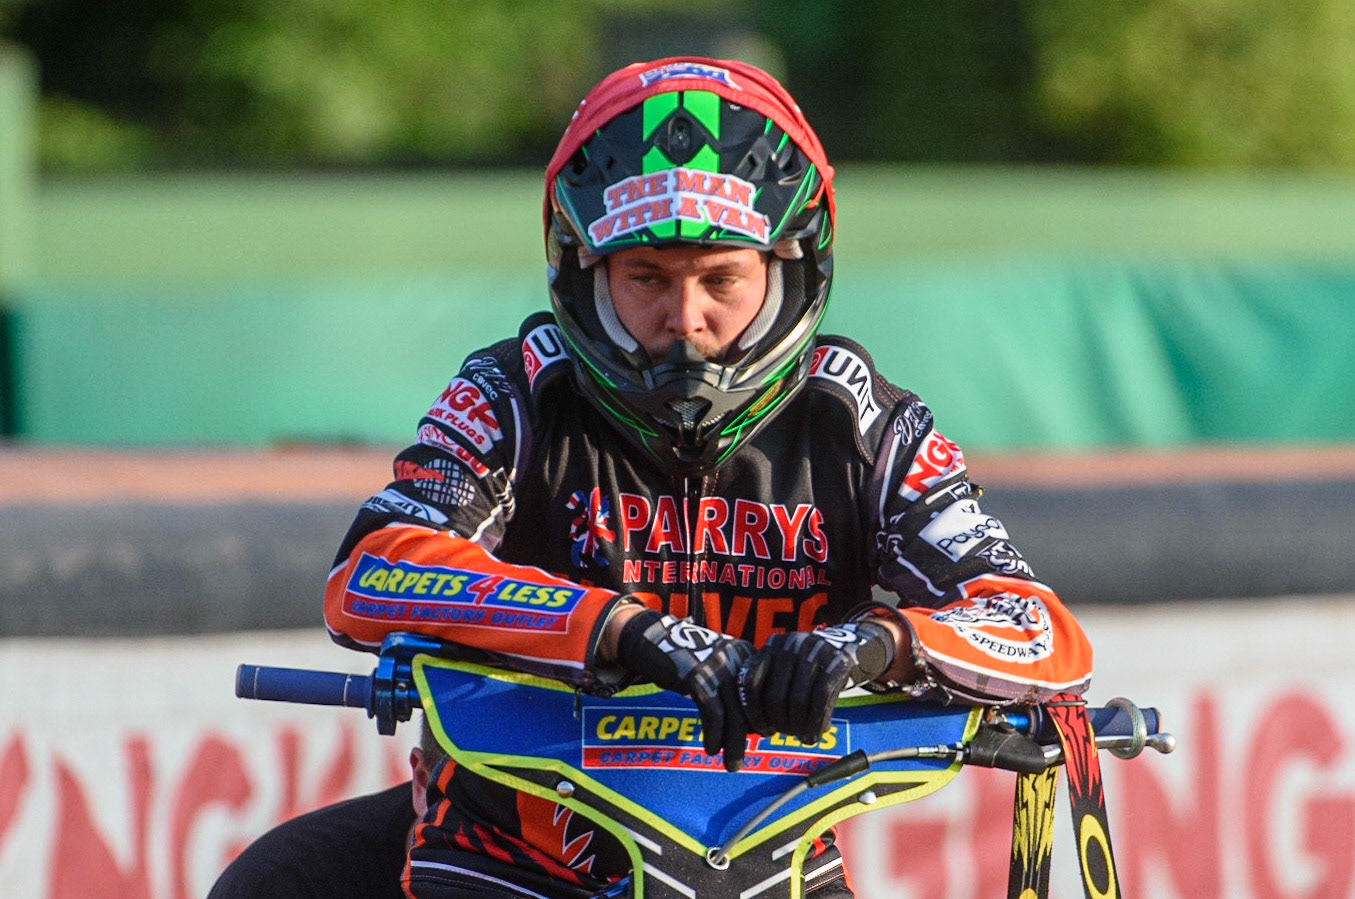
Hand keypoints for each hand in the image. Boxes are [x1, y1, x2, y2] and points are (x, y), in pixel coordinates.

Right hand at [615, 610, 753, 770]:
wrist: (651, 637)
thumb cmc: (685, 656)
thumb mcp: (716, 661)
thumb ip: (733, 682)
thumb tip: (749, 721)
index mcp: (745, 653)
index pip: (763, 694)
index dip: (762, 720)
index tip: (759, 739)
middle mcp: (736, 657)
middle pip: (750, 706)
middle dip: (748, 738)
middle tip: (744, 759)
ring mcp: (717, 666)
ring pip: (734, 715)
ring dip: (733, 745)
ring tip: (731, 764)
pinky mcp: (698, 676)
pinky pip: (713, 714)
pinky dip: (714, 736)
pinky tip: (710, 749)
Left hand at [738, 622, 894, 743]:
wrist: (844, 644)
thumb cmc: (806, 666)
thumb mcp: (783, 668)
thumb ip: (767, 688)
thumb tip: (753, 728)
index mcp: (770, 646)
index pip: (751, 683)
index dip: (754, 712)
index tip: (762, 729)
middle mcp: (789, 645)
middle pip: (775, 696)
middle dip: (779, 723)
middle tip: (785, 734)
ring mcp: (813, 651)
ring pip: (798, 699)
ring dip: (798, 726)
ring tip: (799, 736)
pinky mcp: (836, 662)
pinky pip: (821, 699)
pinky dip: (815, 723)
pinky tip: (812, 736)